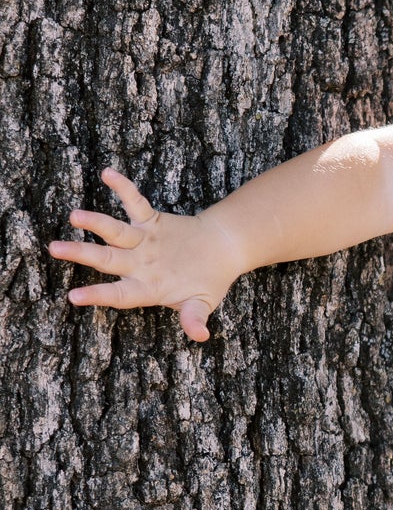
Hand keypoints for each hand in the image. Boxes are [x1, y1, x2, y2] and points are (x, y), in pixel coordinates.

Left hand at [48, 168, 244, 343]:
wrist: (219, 251)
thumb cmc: (208, 281)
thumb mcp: (203, 302)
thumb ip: (195, 316)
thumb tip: (200, 336)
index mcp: (146, 288)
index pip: (118, 294)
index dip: (98, 295)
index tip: (73, 297)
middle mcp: (137, 264)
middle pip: (106, 259)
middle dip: (81, 253)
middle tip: (55, 248)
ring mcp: (141, 241)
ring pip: (114, 231)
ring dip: (95, 222)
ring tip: (75, 215)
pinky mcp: (150, 221)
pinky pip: (135, 202)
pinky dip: (123, 188)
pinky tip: (108, 174)